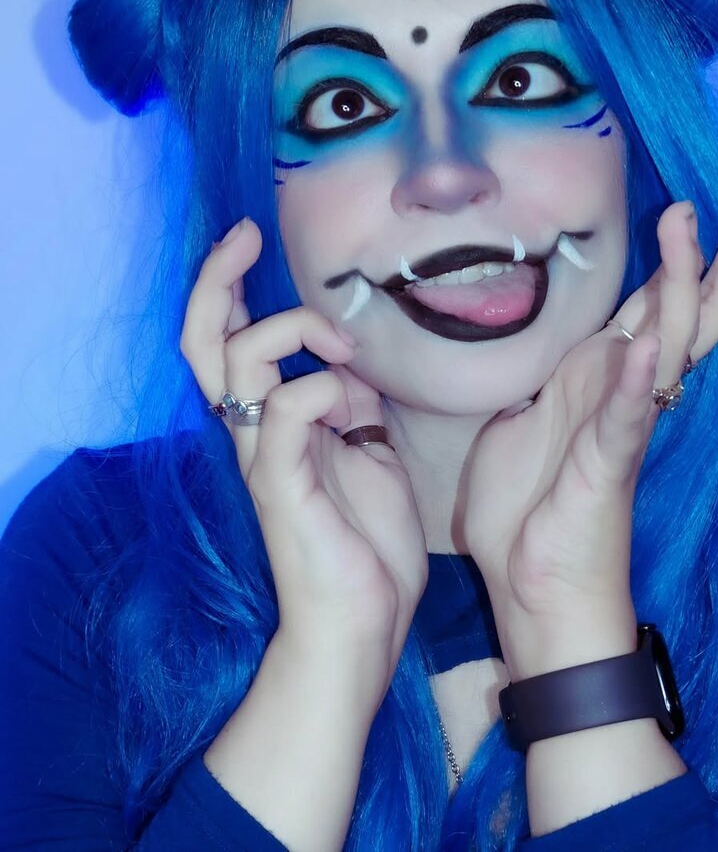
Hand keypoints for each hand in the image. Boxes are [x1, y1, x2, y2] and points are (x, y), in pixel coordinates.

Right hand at [180, 218, 427, 704]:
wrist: (362, 622)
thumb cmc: (365, 542)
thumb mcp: (370, 451)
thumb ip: (353, 403)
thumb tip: (349, 363)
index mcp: (273, 422)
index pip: (230, 340)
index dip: (229, 285)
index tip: (250, 237)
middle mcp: (254, 433)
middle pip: (205, 342)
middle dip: (217, 280)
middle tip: (242, 236)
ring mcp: (264, 458)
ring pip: (240, 363)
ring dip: (293, 331)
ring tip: (345, 347)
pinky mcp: (282, 487)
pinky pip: (285, 415)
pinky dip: (318, 388)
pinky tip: (349, 398)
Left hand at [463, 181, 717, 677]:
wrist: (532, 588)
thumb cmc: (530, 505)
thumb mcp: (524, 414)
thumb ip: (547, 374)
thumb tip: (552, 342)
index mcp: (605, 375)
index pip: (659, 302)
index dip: (686, 255)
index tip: (706, 201)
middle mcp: (627, 391)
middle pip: (691, 310)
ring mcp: (622, 425)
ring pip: (668, 345)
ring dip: (679, 287)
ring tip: (691, 229)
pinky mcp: (607, 464)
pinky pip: (626, 415)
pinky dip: (637, 378)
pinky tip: (648, 343)